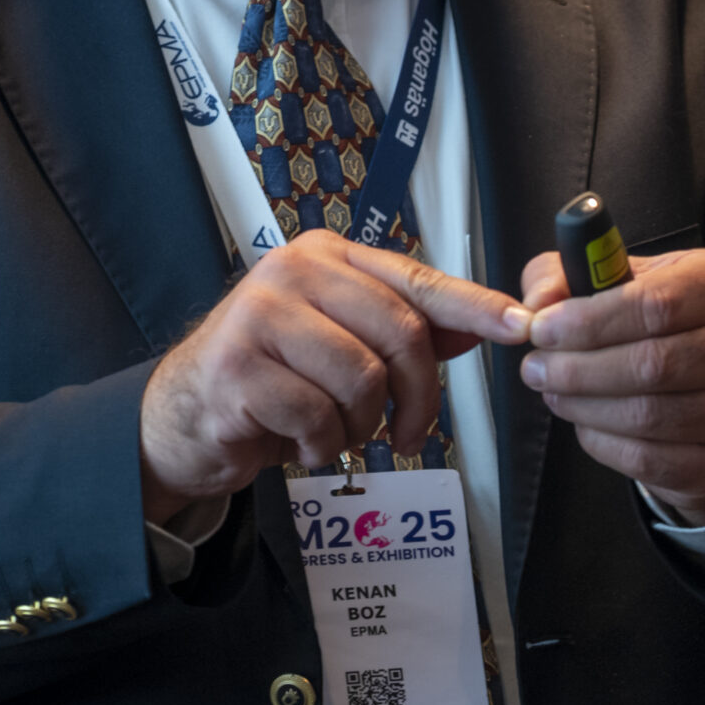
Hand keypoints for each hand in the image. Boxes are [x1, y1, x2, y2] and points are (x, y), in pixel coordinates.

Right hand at [139, 230, 533, 524]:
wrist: (184, 416)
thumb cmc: (273, 376)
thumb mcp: (342, 345)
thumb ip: (408, 331)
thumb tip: (484, 324)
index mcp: (328, 257)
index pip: (417, 279)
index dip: (474, 306)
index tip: (520, 326)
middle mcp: (294, 271)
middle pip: (399, 334)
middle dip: (416, 399)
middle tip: (405, 435)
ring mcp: (260, 315)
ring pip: (362, 380)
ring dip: (358, 428)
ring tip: (330, 431)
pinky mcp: (237, 367)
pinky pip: (317, 418)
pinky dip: (319, 448)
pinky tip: (297, 444)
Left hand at [518, 246, 704, 525]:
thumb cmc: (662, 321)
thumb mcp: (624, 278)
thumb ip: (571, 275)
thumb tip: (537, 304)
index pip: (659, 303)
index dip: (592, 320)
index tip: (542, 330)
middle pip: (657, 363)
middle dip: (582, 369)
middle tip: (535, 368)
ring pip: (654, 415)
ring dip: (588, 407)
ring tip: (553, 392)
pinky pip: (655, 460)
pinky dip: (606, 444)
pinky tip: (584, 424)